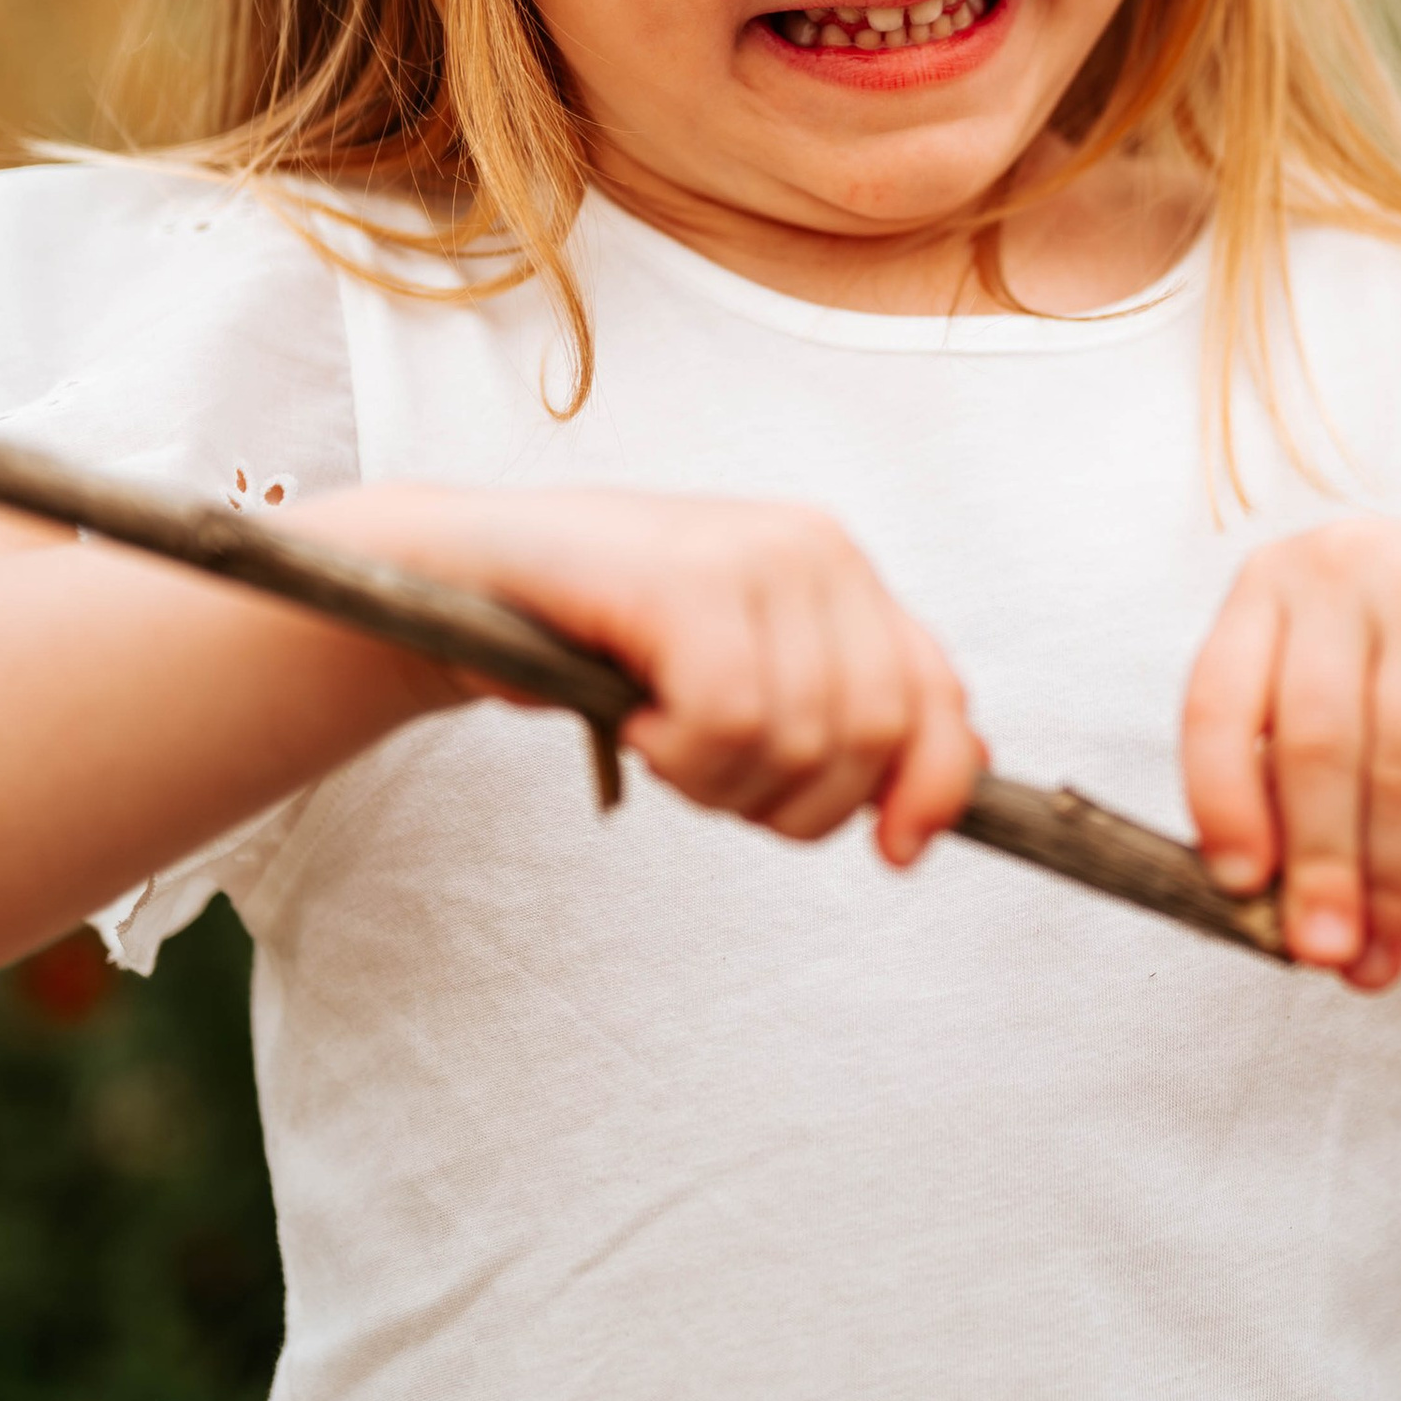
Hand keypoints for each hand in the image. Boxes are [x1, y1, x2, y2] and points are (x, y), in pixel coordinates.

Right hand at [324, 486, 981, 864]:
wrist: (463, 579)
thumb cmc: (601, 639)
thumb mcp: (740, 676)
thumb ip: (834, 717)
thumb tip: (925, 812)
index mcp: (840, 570)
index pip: (937, 695)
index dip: (934, 788)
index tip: (893, 853)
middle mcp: (814, 547)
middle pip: (872, 737)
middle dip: (796, 800)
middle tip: (710, 776)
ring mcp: (754, 554)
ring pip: (798, 739)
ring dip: (718, 780)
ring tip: (661, 738)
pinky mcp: (686, 579)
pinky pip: (729, 719)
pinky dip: (678, 753)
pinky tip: (635, 720)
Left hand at [1182, 519, 1400, 991]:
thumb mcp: (1335, 669)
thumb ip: (1286, 760)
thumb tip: (1271, 903)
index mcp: (1270, 582)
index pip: (1217, 699)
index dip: (1221, 801)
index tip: (1239, 887)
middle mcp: (1344, 569)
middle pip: (1316, 746)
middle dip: (1318, 868)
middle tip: (1322, 954)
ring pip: (1399, 773)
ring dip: (1390, 885)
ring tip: (1384, 955)